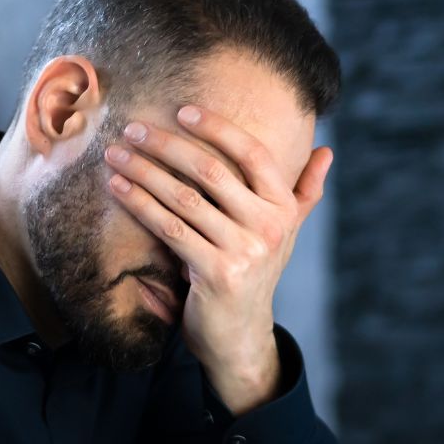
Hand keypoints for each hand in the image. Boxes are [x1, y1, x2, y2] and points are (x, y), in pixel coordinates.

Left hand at [103, 106, 332, 413]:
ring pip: (184, 199)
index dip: (218, 128)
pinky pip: (170, 229)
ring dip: (144, 172)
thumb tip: (327, 150)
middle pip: (211, 172)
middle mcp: (269, 228)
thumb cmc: (257, 273)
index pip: (253, 154)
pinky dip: (140, 205)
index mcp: (283, 208)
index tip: (181, 110)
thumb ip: (305, 191)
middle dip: (167, 145)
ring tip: (115, 154)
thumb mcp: (286, 231)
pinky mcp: (216, 274)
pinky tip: (118, 188)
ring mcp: (244, 252)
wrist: (241, 333)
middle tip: (132, 127)